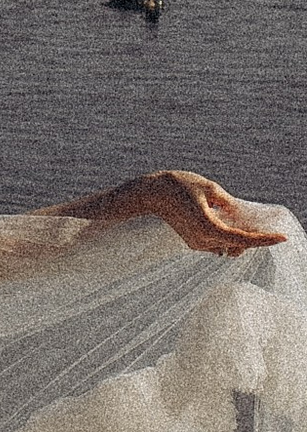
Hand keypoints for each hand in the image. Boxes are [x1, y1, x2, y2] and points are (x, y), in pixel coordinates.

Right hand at [102, 170, 287, 253]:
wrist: (149, 193)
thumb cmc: (177, 186)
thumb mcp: (209, 188)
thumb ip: (228, 203)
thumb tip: (240, 213)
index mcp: (209, 228)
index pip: (243, 239)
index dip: (265, 239)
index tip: (282, 238)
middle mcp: (203, 240)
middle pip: (238, 245)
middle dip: (252, 238)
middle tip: (264, 225)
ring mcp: (197, 243)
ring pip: (228, 245)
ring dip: (240, 237)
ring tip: (245, 220)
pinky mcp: (193, 241)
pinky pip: (218, 242)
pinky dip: (228, 235)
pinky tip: (230, 220)